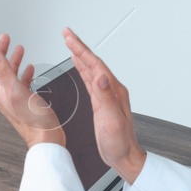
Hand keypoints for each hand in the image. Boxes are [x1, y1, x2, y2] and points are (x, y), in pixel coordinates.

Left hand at [0, 33, 65, 148]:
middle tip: (3, 38)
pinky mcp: (24, 100)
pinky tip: (29, 69)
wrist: (45, 138)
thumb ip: (3, 70)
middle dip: (0, 50)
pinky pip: (21, 83)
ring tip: (17, 47)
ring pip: (10, 73)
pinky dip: (24, 72)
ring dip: (12, 59)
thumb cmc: (33, 120)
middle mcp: (3, 92)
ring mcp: (13, 96)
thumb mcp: (15, 90)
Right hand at [63, 27, 145, 183]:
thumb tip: (101, 76)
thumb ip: (106, 97)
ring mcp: (106, 95)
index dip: (81, 49)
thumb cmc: (120, 142)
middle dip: (78, 46)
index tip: (69, 37)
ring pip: (90, 69)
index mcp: (113, 91)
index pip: (95, 64)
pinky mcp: (101, 102)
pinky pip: (89, 80)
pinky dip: (82, 69)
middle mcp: (111, 90)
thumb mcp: (112, 120)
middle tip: (66, 33)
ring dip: (79, 55)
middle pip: (92, 62)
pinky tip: (78, 65)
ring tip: (70, 43)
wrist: (124, 156)